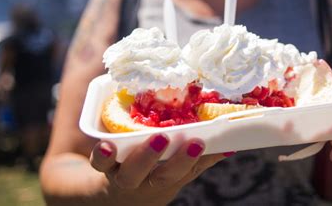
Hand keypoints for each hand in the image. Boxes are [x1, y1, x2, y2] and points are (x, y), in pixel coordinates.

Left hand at [90, 135, 227, 205]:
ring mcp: (124, 176)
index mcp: (169, 178)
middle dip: (180, 160)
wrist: (109, 195)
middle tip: (194, 142)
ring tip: (158, 138)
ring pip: (133, 173)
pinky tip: (105, 144)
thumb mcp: (176, 172)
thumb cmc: (150, 176)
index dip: (199, 158)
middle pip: (165, 176)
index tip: (205, 142)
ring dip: (145, 158)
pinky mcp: (103, 167)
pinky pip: (100, 164)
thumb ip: (200, 160)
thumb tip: (231, 146)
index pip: (188, 170)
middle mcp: (149, 181)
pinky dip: (103, 155)